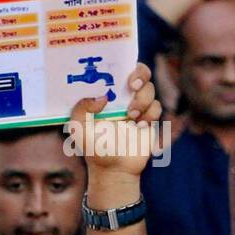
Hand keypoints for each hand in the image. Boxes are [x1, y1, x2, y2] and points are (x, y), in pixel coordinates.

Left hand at [66, 64, 161, 182]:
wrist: (114, 170)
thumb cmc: (94, 149)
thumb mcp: (78, 129)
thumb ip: (81, 109)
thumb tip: (102, 97)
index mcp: (107, 93)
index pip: (118, 69)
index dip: (123, 63)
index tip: (122, 71)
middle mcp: (124, 97)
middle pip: (141, 72)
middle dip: (141, 75)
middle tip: (132, 86)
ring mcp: (139, 107)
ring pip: (150, 90)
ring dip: (142, 100)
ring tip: (131, 116)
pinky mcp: (150, 120)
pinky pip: (157, 108)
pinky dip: (150, 115)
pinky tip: (139, 126)